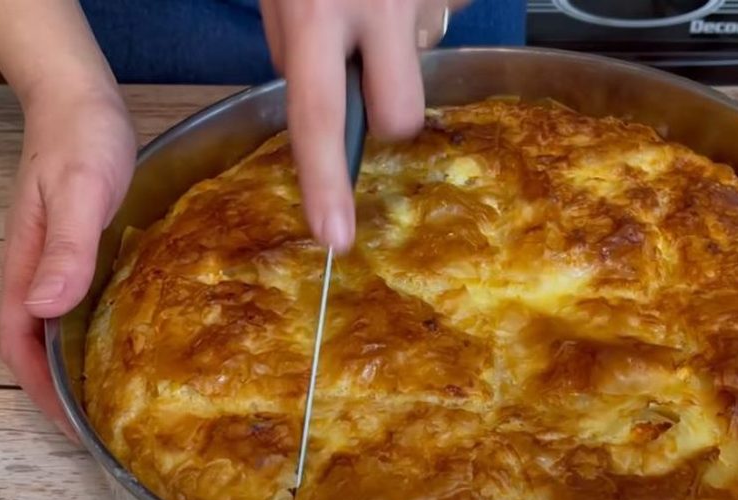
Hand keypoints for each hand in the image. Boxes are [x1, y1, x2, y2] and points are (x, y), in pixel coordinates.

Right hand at [0, 87, 135, 441]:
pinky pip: (82, 299)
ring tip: (121, 393)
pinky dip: (97, 327)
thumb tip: (46, 309)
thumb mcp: (80, 191)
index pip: (20, 345)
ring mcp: (58, 258)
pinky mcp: (80, 246)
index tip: (75, 427)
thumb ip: (67, 248)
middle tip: (106, 422)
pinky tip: (133, 334)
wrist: (79, 96)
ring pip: (59, 325)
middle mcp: (37, 269)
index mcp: (27, 266)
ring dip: (79, 362)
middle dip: (61, 389)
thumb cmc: (80, 138)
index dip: (42, 392)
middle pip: (37, 345)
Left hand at [259, 0, 466, 251]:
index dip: (326, 182)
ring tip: (375, 0)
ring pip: (420, 66)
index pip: (320, 117)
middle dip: (385, 112)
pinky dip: (418, 12)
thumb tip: (325, 108)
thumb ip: (299, 47)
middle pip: (401, 117)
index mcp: (316, 12)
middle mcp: (378, 9)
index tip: (335, 237)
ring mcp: (422, 2)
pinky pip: (438, 24)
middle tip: (366, 70)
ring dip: (398, 50)